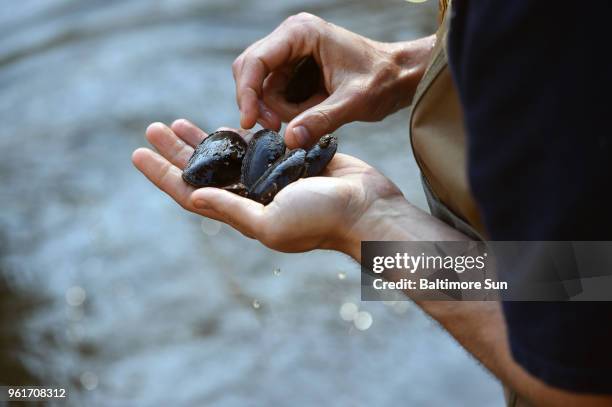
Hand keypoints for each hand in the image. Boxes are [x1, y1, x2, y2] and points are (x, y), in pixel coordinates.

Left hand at [131, 120, 403, 252]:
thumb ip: (231, 210)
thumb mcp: (269, 222)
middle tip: (151, 128)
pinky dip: (235, 134)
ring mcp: (268, 178)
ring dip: (200, 139)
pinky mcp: (288, 160)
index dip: (162, 175)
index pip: (191, 193)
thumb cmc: (321, 219)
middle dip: (175, 150)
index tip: (138, 154)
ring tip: (176, 122)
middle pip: (202, 170)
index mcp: (242, 213)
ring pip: (225, 155)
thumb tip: (191, 196)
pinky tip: (219, 124)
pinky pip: (254, 145)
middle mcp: (250, 196)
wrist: (366, 208)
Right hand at [233, 12, 434, 147]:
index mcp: (301, 33)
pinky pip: (276, 94)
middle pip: (251, 72)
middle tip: (275, 128)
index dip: (246, 93)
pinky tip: (311, 113)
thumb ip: (321, 120)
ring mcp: (291, 53)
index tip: (249, 122)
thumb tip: (290, 139)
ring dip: (278, 110)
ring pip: (262, 87)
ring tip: (311, 116)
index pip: (255, 61)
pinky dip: (287, 110)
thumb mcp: (353, 102)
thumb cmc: (383, 80)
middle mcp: (291, 37)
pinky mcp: (295, 69)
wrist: (400, 76)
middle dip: (259, 103)